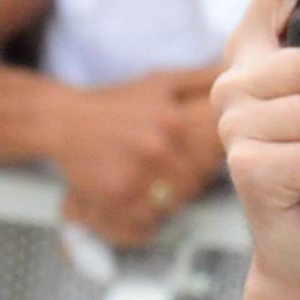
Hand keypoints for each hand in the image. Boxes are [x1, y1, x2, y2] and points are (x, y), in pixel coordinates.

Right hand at [56, 66, 225, 245]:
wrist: (65, 120)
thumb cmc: (117, 102)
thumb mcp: (161, 82)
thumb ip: (201, 79)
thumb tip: (234, 73)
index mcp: (174, 121)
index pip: (214, 156)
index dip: (210, 161)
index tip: (200, 158)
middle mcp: (157, 150)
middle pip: (196, 184)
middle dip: (190, 183)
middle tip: (173, 175)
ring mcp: (134, 177)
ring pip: (172, 207)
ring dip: (168, 203)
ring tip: (155, 188)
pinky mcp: (112, 199)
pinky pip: (144, 226)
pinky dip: (145, 223)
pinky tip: (137, 204)